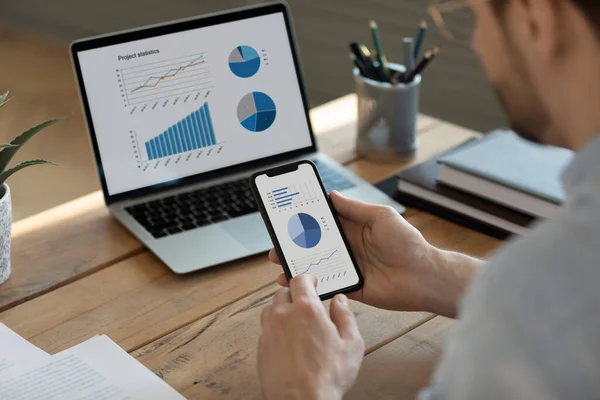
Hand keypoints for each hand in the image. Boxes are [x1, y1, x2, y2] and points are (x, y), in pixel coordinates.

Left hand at [258, 275, 364, 399]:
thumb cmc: (327, 376)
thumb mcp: (351, 344)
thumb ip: (345, 316)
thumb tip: (340, 300)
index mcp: (306, 309)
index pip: (300, 280)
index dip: (307, 279)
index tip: (313, 282)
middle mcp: (283, 315)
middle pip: (283, 292)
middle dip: (294, 294)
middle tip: (306, 304)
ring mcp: (268, 331)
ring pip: (271, 309)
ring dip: (282, 310)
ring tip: (296, 322)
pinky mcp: (261, 347)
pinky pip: (266, 329)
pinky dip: (276, 328)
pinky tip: (288, 341)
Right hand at [270, 191, 480, 316]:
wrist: (423, 276)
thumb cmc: (407, 243)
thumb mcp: (381, 217)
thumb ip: (355, 209)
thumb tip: (332, 195)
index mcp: (354, 228)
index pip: (325, 221)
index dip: (307, 217)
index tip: (288, 214)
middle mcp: (348, 247)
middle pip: (315, 243)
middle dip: (295, 242)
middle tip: (277, 241)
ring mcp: (348, 267)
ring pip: (316, 264)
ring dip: (297, 263)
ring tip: (279, 261)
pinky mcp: (350, 286)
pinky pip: (326, 284)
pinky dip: (311, 283)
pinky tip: (296, 282)